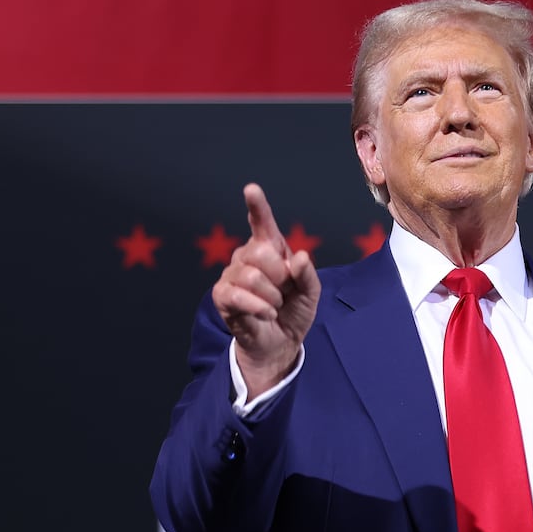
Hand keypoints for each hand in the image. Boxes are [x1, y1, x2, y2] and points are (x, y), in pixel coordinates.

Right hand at [211, 183, 320, 395]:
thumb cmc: (294, 312)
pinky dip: (260, 308)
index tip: (251, 189)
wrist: (280, 342)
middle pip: (261, 253)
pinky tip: (266, 315)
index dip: (257, 207)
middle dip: (280, 278)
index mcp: (270, 250)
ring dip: (271, 298)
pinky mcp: (222, 296)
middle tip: (283, 293)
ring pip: (251, 276)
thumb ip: (308, 275)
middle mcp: (247, 257)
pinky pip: (239, 295)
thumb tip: (300, 257)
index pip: (262, 224)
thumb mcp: (310, 293)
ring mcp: (232, 275)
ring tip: (273, 307)